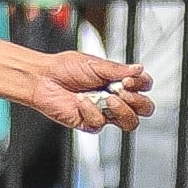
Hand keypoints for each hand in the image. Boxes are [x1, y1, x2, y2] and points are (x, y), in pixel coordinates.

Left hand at [22, 46, 154, 131]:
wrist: (43, 78)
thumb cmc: (64, 68)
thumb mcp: (94, 64)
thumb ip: (118, 69)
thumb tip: (139, 69)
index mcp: (118, 81)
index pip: (144, 87)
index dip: (142, 84)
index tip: (129, 79)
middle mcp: (114, 98)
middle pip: (144, 108)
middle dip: (139, 102)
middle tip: (124, 92)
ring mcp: (104, 112)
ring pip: (130, 122)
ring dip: (123, 110)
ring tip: (109, 98)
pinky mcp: (90, 123)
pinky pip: (101, 123)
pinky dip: (91, 110)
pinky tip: (82, 101)